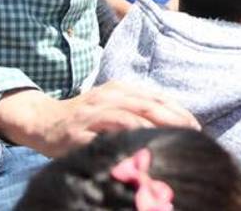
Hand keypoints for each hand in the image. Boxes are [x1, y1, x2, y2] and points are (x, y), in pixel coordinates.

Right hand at [0, 82, 198, 157]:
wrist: (44, 121)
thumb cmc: (86, 117)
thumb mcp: (113, 106)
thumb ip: (138, 110)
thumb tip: (174, 123)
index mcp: (120, 89)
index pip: (156, 97)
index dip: (178, 111)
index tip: (196, 127)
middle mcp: (108, 98)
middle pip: (146, 106)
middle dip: (172, 119)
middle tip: (191, 135)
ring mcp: (92, 115)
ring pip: (127, 118)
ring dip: (151, 130)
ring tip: (169, 142)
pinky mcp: (77, 133)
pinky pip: (103, 138)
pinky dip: (121, 143)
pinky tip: (136, 152)